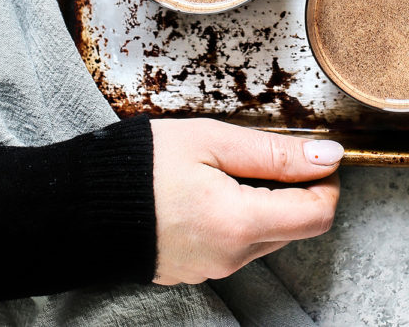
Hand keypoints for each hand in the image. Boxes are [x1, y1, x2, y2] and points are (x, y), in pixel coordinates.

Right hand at [151, 118, 342, 284]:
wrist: (80, 203)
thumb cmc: (142, 165)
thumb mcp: (212, 141)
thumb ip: (274, 152)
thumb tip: (327, 156)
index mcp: (240, 224)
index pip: (318, 215)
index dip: (325, 180)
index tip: (310, 154)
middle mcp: (232, 257)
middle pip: (296, 226)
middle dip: (294, 188)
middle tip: (262, 151)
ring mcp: (213, 268)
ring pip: (267, 235)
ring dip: (266, 200)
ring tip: (228, 166)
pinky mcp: (196, 268)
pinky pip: (237, 243)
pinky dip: (239, 214)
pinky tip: (211, 186)